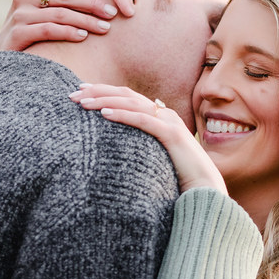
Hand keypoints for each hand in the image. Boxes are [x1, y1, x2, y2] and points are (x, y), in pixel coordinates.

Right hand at [0, 0, 118, 51]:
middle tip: (112, 13)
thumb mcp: (27, 2)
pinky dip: (68, 32)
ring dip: (86, 21)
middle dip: (92, 4)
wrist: (1, 61)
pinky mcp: (18, 33)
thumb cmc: (22, 30)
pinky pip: (49, 30)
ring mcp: (20, 15)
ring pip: (61, 14)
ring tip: (104, 28)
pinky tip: (83, 37)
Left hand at [69, 84, 225, 194]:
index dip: (103, 91)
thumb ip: (139, 146)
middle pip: (125, 94)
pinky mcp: (171, 135)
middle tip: (74, 93)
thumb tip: (116, 148)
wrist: (204, 188)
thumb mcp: (153, 156)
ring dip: (105, 101)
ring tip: (83, 103)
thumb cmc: (178, 176)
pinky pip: (142, 120)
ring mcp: (169, 122)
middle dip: (98, 91)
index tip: (81, 91)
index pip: (126, 97)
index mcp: (159, 116)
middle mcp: (164, 113)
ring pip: (131, 104)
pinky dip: (122, 115)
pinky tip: (104, 115)